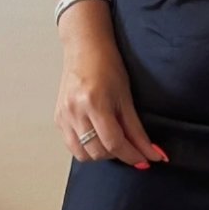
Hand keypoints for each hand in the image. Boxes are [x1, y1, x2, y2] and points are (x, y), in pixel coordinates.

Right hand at [55, 10, 164, 167]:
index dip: (132, 156)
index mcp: (93, 103)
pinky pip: (72, 146)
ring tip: (112, 141)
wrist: (84, 48)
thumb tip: (150, 153)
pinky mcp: (58, 119)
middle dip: (118, 155)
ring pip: (83, 155)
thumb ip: (137, 130)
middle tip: (130, 148)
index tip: (146, 160)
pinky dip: (87, 148)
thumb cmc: (106, 66)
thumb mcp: (126, 98)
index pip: (114, 143)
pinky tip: (97, 137)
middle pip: (98, 152)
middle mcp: (74, 111)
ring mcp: (63, 116)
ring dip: (101, 154)